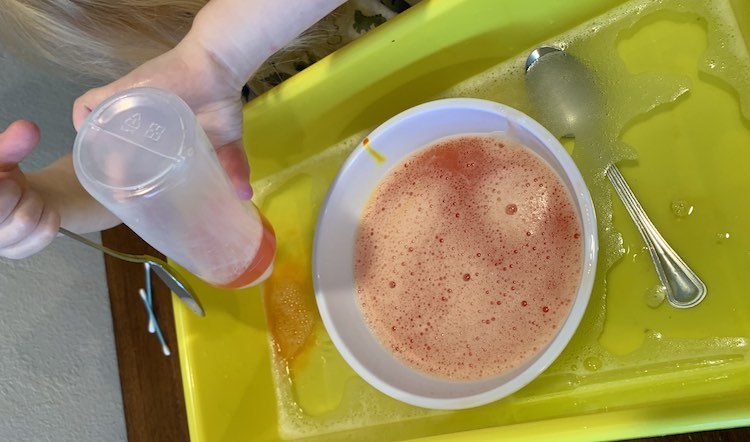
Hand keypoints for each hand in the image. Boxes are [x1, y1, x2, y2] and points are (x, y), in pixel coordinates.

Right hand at [0, 120, 59, 258]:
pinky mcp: (15, 252)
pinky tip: (42, 210)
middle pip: (1, 207)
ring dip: (34, 202)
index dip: (2, 185)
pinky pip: (44, 233)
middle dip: (13, 190)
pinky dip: (49, 216)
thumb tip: (28, 128)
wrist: (14, 197)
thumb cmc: (0, 176)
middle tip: (13, 186)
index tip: (4, 178)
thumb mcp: (2, 156)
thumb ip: (11, 144)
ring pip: (25, 222)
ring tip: (27, 198)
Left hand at [72, 40, 252, 198]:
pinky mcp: (120, 93)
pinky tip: (89, 138)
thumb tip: (247, 196)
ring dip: (95, 146)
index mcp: (161, 134)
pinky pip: (88, 105)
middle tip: (120, 189)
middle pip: (114, 146)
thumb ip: (233, 167)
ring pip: (98, 129)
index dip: (131, 176)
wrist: (216, 69)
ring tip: (103, 170)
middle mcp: (141, 122)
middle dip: (112, 167)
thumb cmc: (220, 101)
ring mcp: (128, 106)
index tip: (133, 196)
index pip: (136, 157)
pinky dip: (83, 119)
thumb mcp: (227, 142)